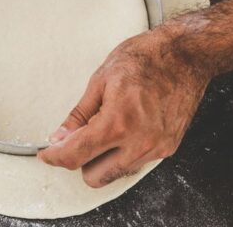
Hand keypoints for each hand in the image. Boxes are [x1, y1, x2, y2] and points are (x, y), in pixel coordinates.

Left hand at [37, 25, 211, 187]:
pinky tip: (122, 131)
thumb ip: (79, 115)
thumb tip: (60, 137)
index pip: (76, 155)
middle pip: (94, 176)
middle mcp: (140, 142)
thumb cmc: (145, 59)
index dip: (54, 157)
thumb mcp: (100, 81)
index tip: (47, 154)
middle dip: (80, 160)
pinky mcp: (168, 149)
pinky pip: (135, 165)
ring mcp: (157, 149)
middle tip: (77, 138)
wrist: (186, 55)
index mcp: (118, 123)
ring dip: (102, 160)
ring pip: (115, 174)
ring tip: (104, 129)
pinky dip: (122, 154)